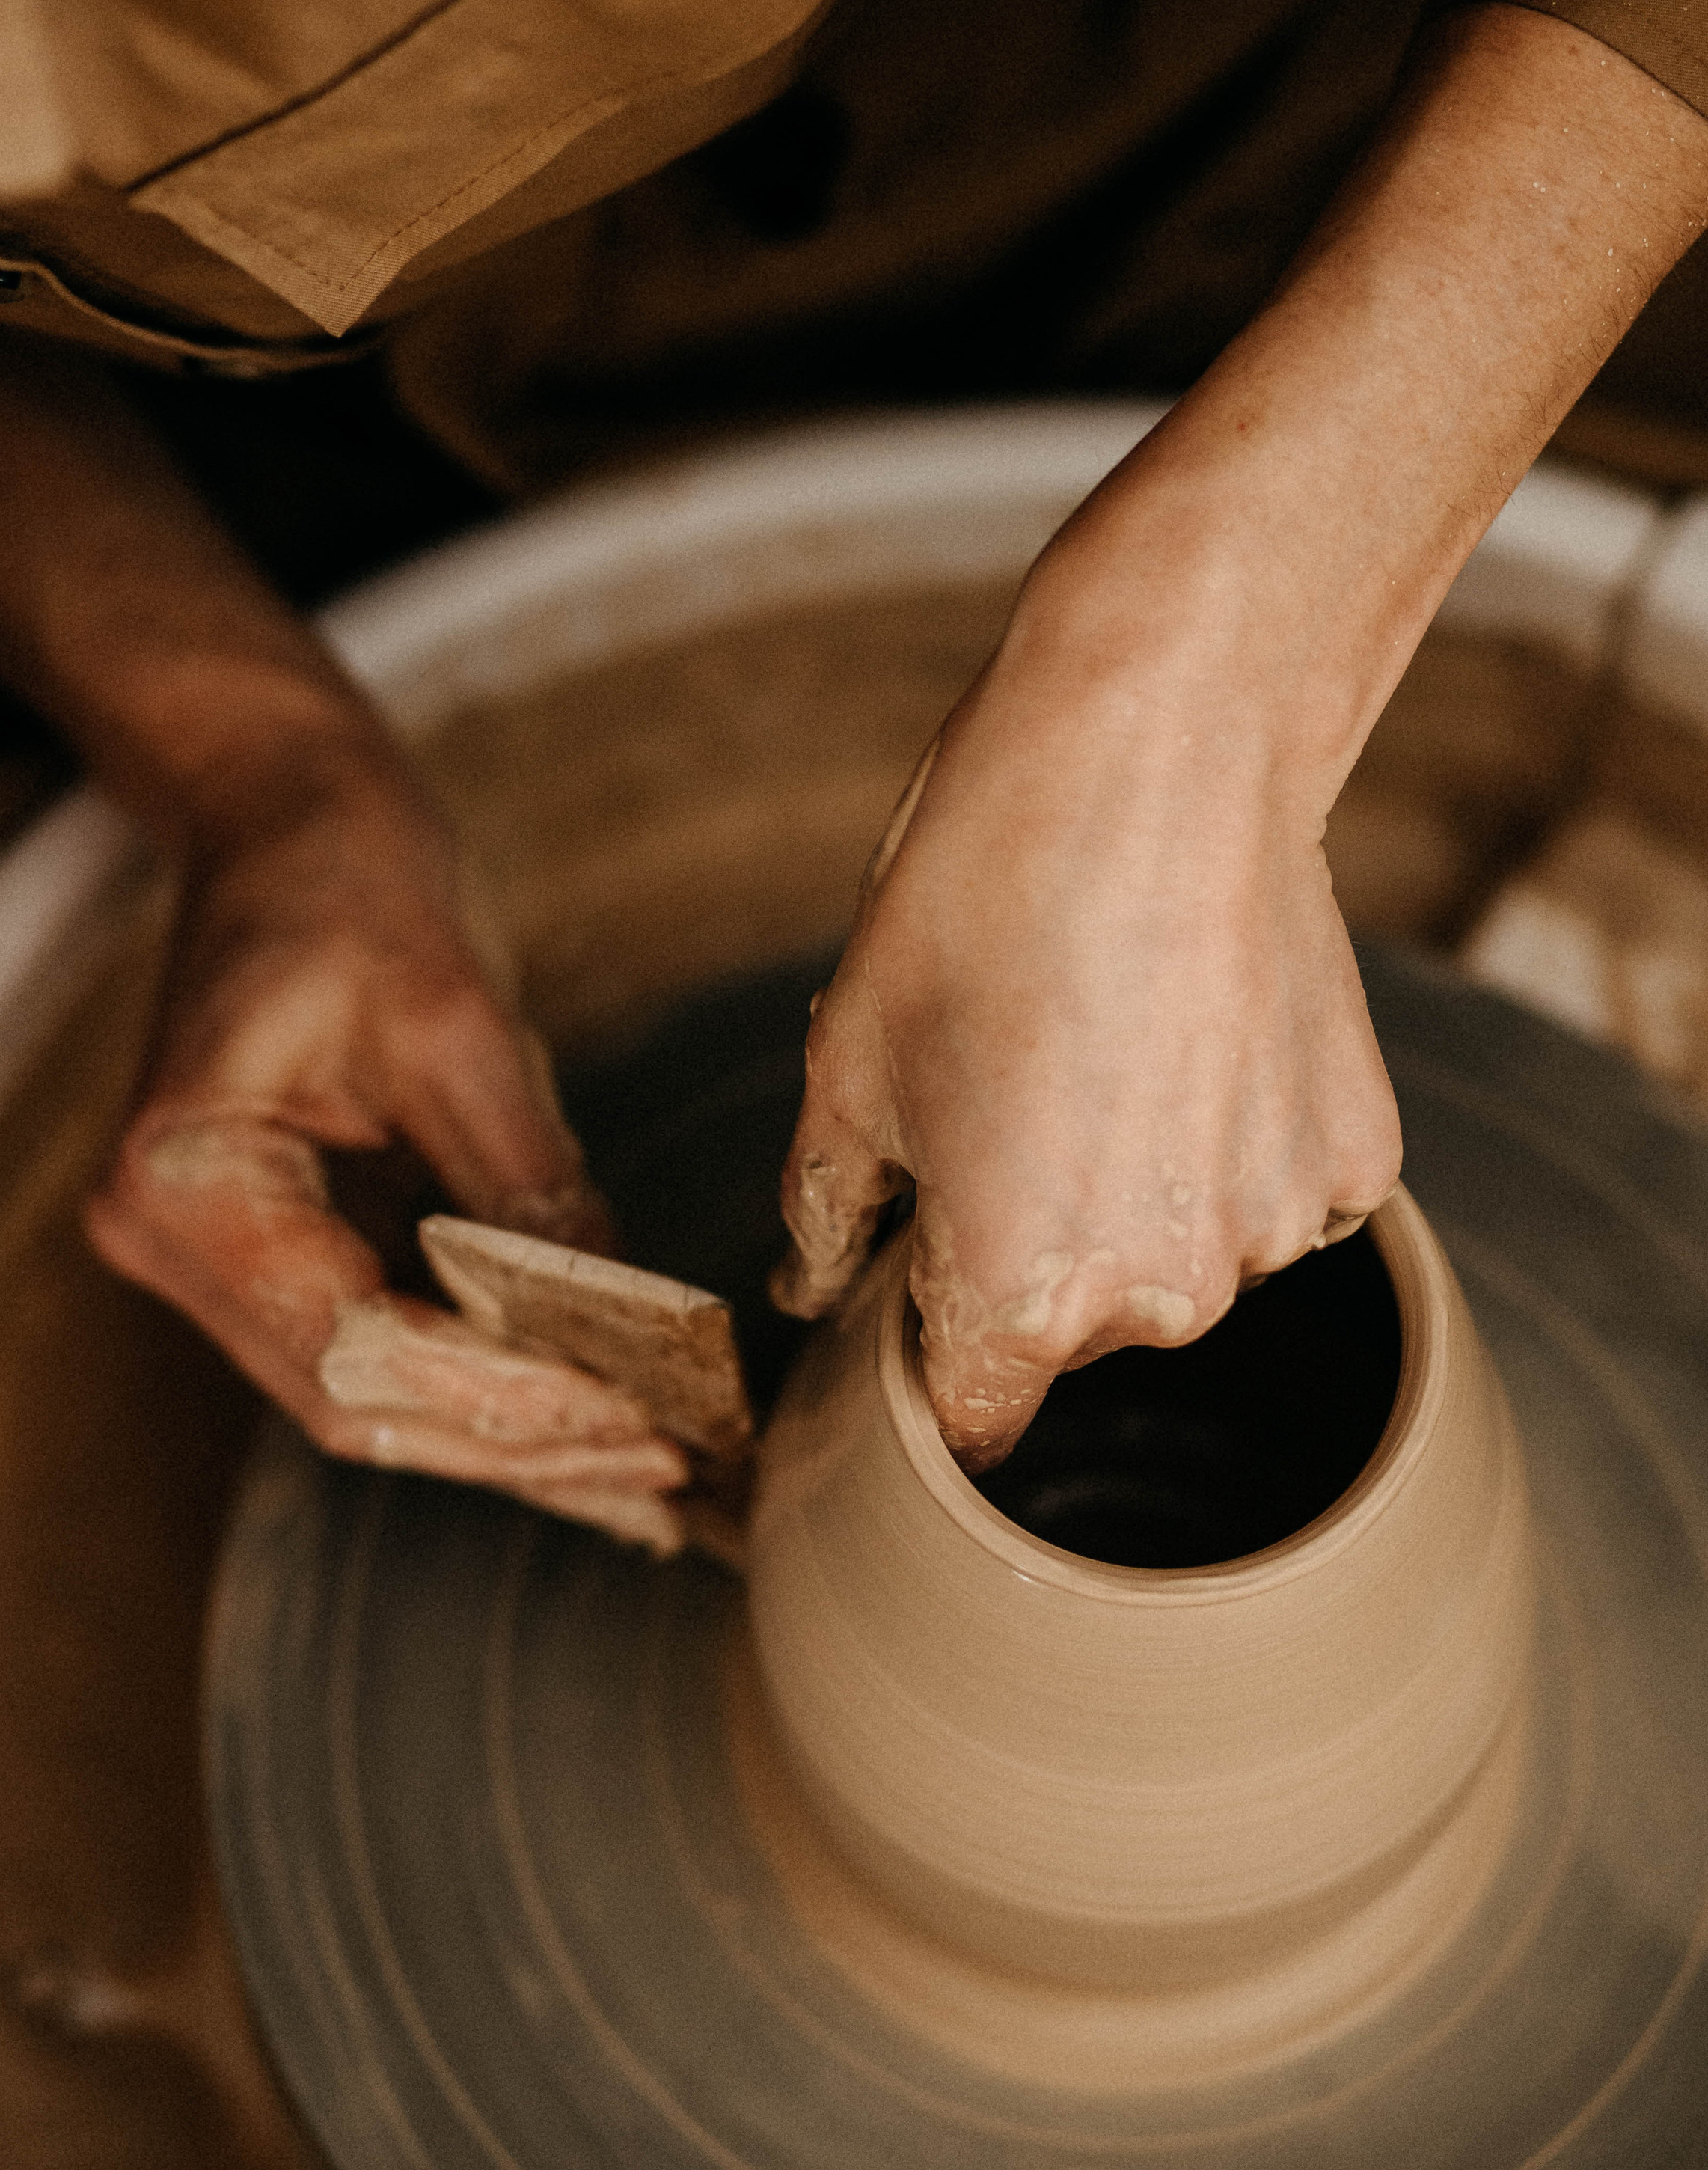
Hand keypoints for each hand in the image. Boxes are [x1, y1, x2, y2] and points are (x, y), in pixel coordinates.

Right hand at [85, 766, 689, 1542]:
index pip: (355, 1349)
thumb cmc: (345, 877)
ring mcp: (213, 1253)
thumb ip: (524, 1179)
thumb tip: (624, 1319)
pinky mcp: (273, 1244)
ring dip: (510, 1437)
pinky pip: (383, 1342)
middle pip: (357, 1402)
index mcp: (184, 1185)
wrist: (280, 808)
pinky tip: (585, 1416)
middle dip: (518, 1445)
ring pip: (372, 1396)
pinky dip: (483, 1382)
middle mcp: (171, 1242)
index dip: (503, 1403)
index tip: (638, 1423)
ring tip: (647, 1474)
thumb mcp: (453, 1020)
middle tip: (669, 1473)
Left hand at [772, 548, 1400, 1470]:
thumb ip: (825, 1218)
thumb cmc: (979, 898)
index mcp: (1022, 1299)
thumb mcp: (850, 1063)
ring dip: (1138, 1195)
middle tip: (1007, 1098)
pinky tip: (1195, 1034)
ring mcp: (1276, 1231)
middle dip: (1029, 1251)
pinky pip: (1272, 1196)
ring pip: (1181, 1261)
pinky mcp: (1359, 1160)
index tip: (919, 1283)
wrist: (1161, 750)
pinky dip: (1232, 1144)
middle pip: (1077, 1335)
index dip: (930, 1357)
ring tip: (1104, 1045)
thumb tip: (809, 1293)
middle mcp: (1166, 1299)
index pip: (972, 1419)